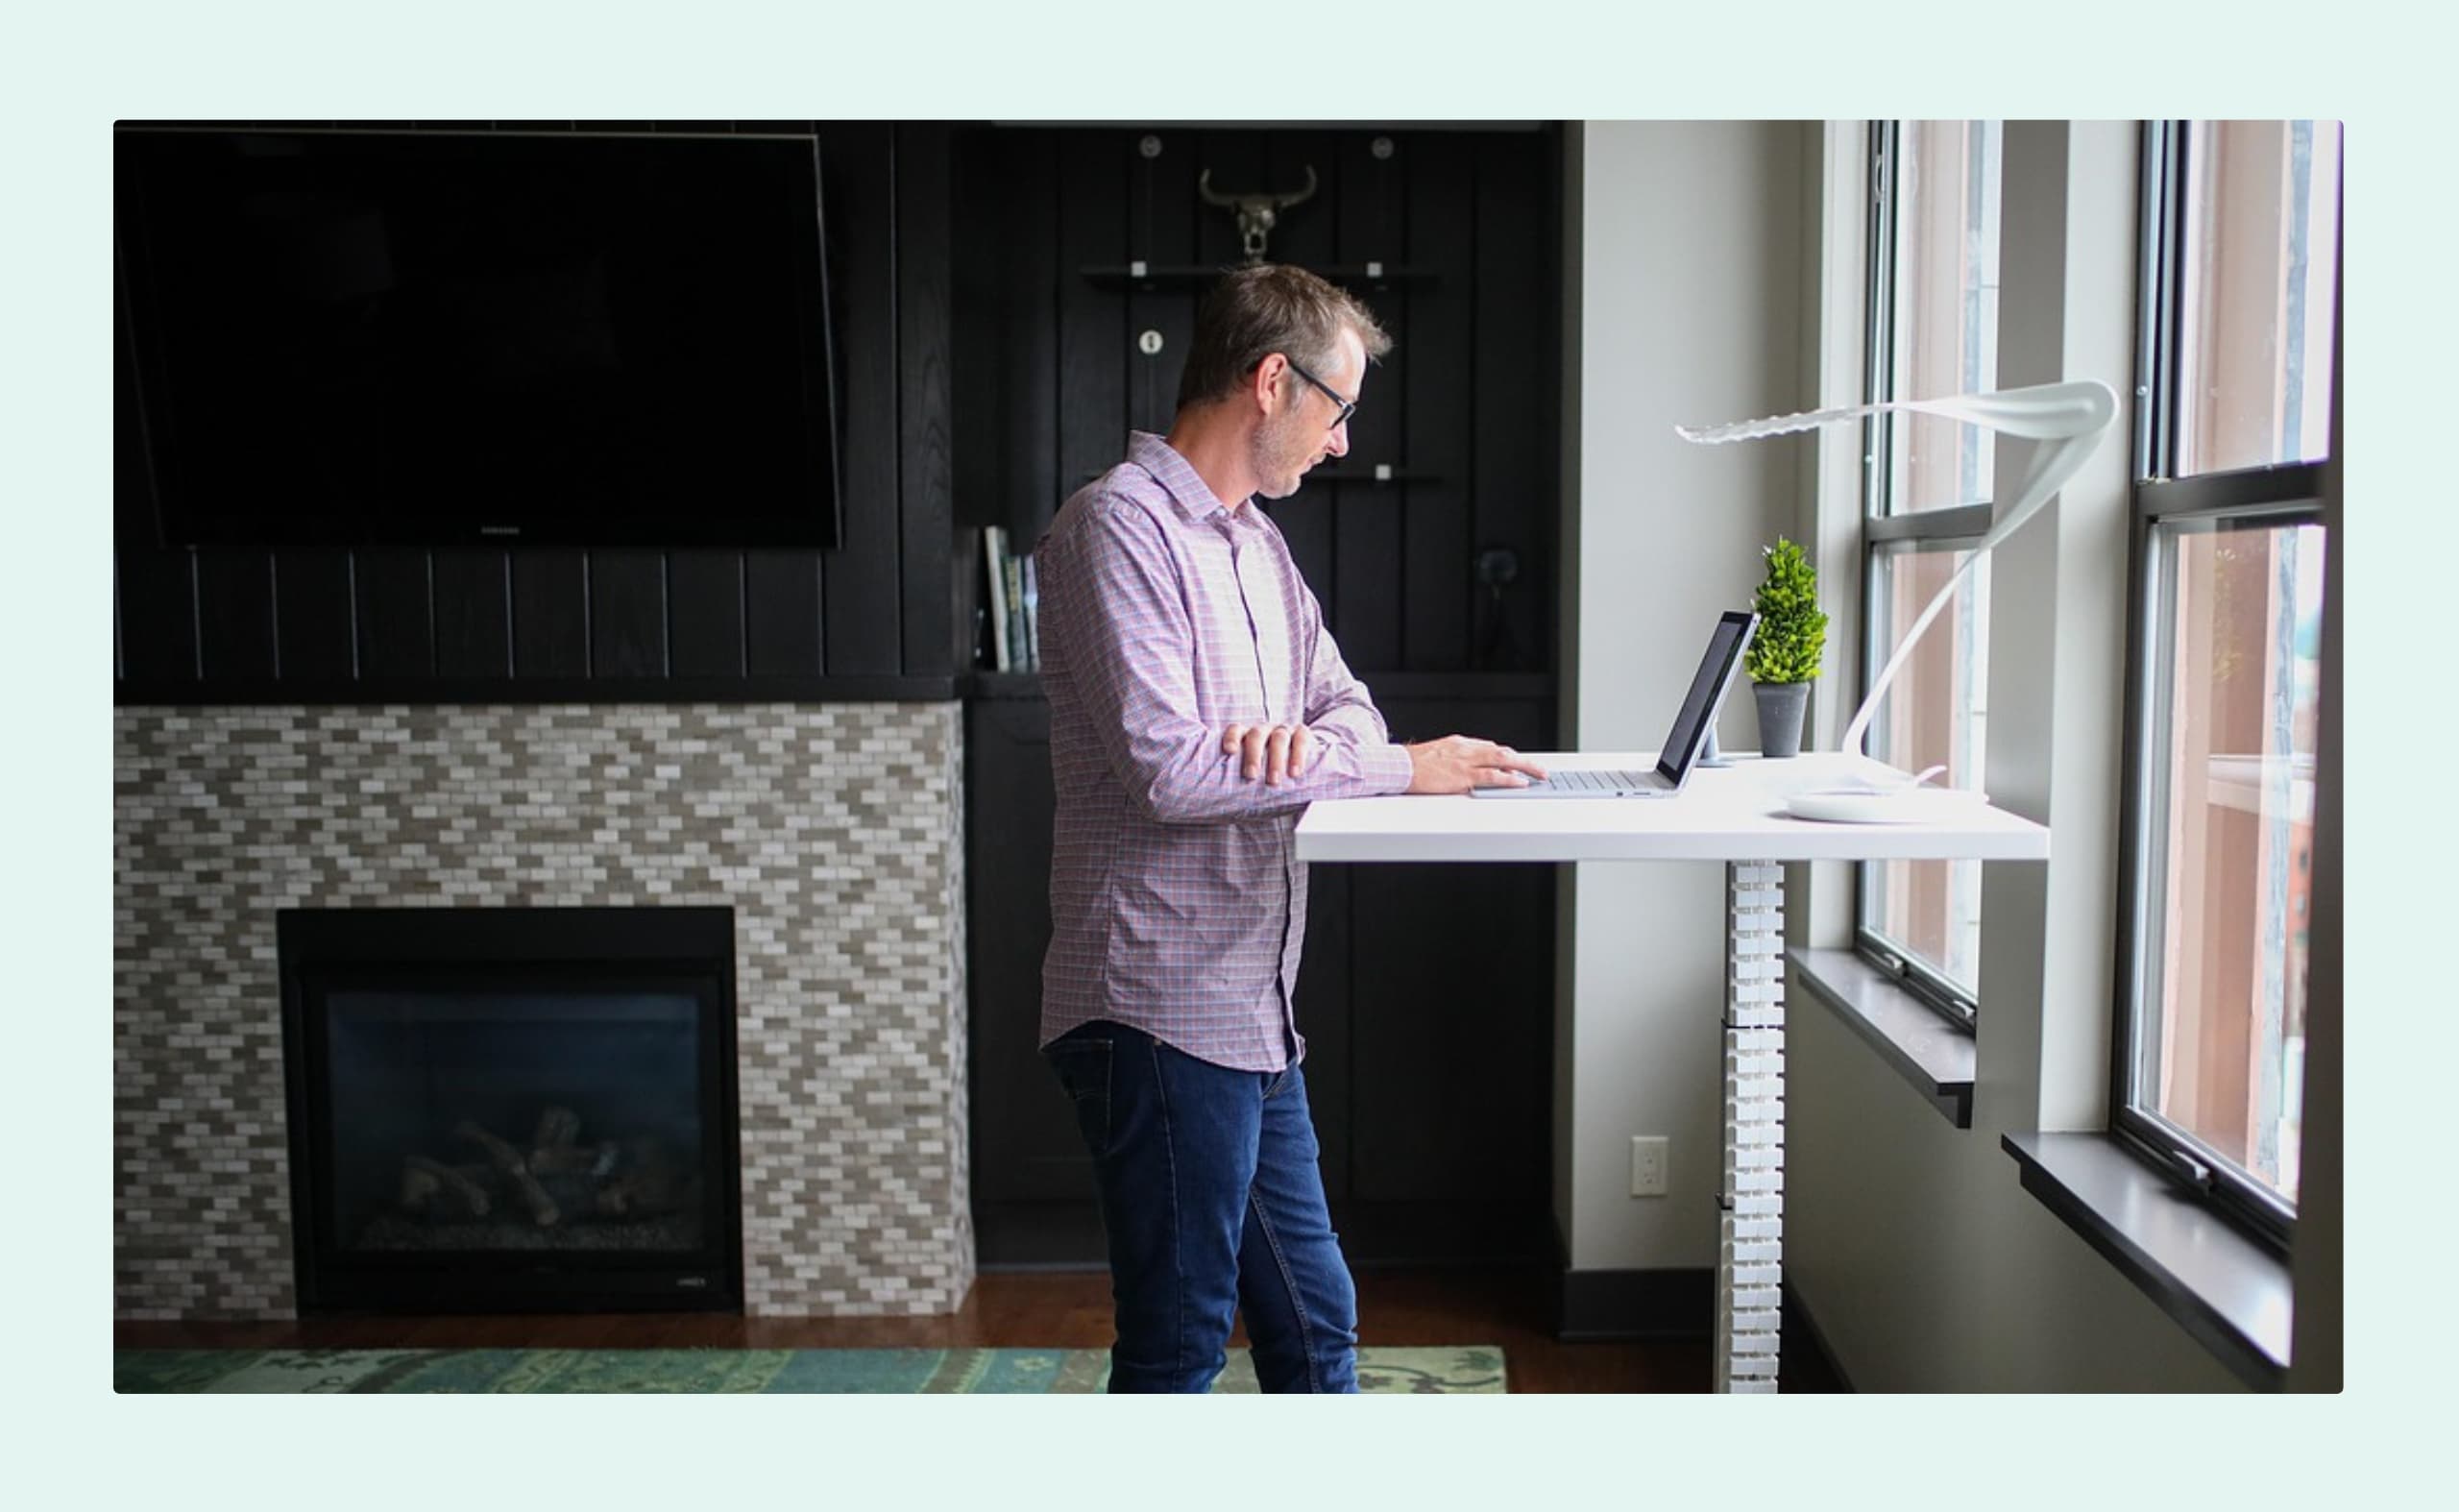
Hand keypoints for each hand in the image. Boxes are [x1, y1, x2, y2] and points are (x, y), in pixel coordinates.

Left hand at [1220, 723, 1314, 785]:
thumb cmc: (1266, 771)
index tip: (1230, 751)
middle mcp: (1264, 730)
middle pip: (1257, 735)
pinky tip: (1295, 772)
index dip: (1231, 738)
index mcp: (1247, 736)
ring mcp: (1283, 730)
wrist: (1295, 764)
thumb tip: (1216, 802)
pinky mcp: (1302, 733)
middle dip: (1253, 755)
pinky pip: (1301, 739)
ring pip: (1279, 738)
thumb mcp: (1251, 772)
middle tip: (1251, 775)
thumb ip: (1237, 779)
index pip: (1236, 730)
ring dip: (1276, 759)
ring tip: (1274, 781)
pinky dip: (1298, 755)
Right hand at [1404, 735, 1548, 793]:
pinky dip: (1508, 778)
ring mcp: (1465, 762)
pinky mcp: (1461, 776)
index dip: (1509, 757)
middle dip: (1525, 760)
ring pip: (1502, 760)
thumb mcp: (1439, 756)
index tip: (1521, 763)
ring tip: (1539, 774)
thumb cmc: (1414, 764)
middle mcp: (1466, 749)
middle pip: (1503, 751)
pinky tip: (1519, 782)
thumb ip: (1457, 760)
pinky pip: (1490, 776)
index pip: (1491, 748)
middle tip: (1540, 769)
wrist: (1398, 766)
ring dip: (1525, 767)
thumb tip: (1472, 769)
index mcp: (1460, 744)